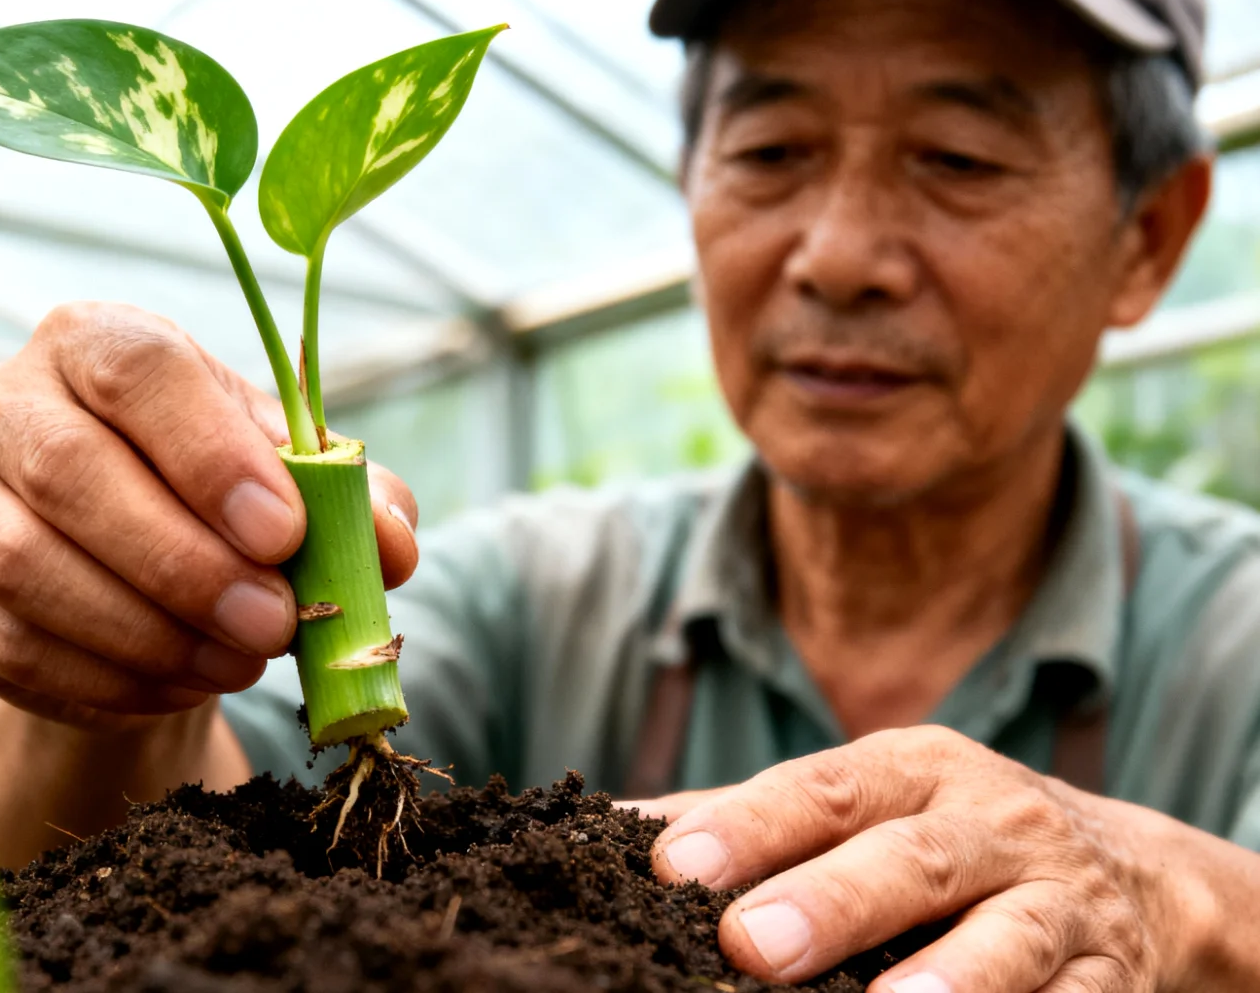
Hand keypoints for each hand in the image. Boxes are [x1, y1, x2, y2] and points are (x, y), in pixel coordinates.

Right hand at [0, 301, 419, 732]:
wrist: (123, 561)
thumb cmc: (213, 493)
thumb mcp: (285, 475)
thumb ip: (346, 497)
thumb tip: (392, 545)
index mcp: (93, 340)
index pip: (137, 371)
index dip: (210, 453)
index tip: (282, 531)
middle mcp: (3, 401)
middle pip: (70, 472)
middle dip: (183, 563)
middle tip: (272, 623)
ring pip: (28, 568)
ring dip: (146, 633)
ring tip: (236, 663)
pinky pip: (10, 646)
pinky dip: (105, 682)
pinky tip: (178, 688)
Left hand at [628, 725, 1208, 991]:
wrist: (1131, 875)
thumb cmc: (941, 836)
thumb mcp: (861, 804)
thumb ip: (746, 818)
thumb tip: (609, 826)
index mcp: (912, 769)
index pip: (818, 792)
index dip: (746, 827)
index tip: (672, 867)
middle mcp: (992, 822)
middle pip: (907, 860)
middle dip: (829, 902)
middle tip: (747, 945)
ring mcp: (1060, 901)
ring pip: (1008, 941)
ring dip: (949, 980)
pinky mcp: (1111, 978)